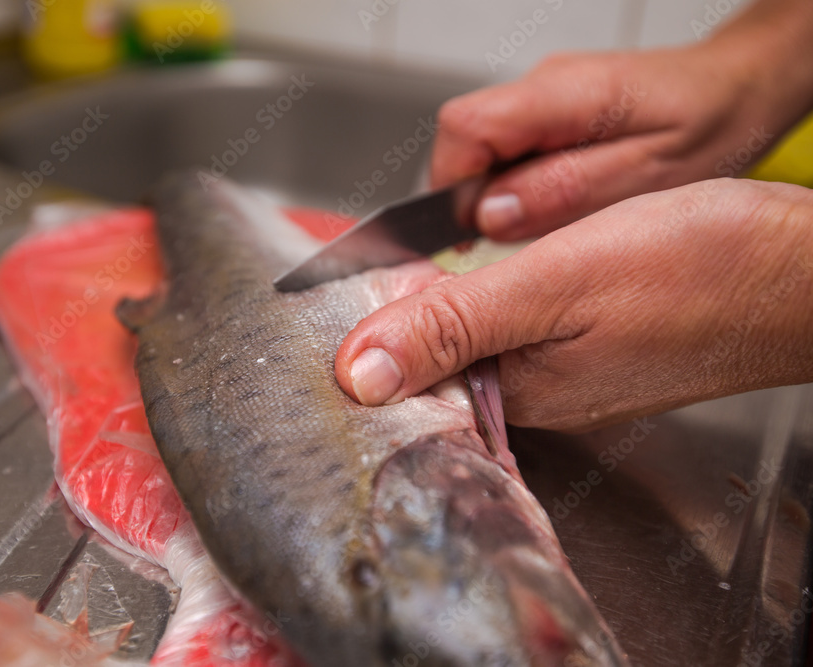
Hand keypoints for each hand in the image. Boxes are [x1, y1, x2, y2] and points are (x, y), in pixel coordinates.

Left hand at [335, 179, 812, 430]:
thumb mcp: (558, 285)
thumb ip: (455, 326)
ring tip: (424, 264)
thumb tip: (360, 375)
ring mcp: (569, 376)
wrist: (803, 270)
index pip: (410, 377)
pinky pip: (519, 329)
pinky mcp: (594, 350)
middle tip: (384, 260)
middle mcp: (538, 396)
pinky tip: (492, 274)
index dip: (372, 329)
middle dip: (405, 314)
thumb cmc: (702, 270)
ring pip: (477, 342)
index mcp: (518, 392)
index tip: (347, 284)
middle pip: (437, 362)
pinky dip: (494, 299)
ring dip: (449, 303)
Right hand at [433, 0, 812, 240]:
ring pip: (482, 154)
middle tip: (515, 241)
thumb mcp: (650, 174)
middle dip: (474, 201)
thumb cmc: (714, 123)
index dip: (452, 186)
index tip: (469, 234)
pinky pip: (508, 155)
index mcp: (564, 94)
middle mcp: (542, 87)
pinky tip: (560, 206)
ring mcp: (541, 99)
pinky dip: (518, 190)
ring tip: (551, 222)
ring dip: (499, 198)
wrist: (744, 86)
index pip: (464, 127)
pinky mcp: (548, 115)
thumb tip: (488, 216)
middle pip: (463, 142)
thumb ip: (566, 192)